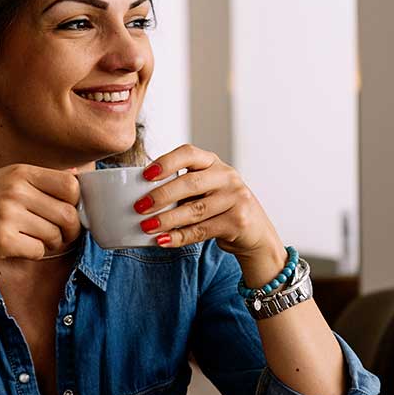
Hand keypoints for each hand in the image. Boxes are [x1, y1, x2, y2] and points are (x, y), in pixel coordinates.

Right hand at [0, 164, 81, 265]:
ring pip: (55, 235)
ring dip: (51, 243)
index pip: (71, 185)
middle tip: (60, 235)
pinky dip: (34, 253)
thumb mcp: (7, 180)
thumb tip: (78, 174)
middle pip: (68, 215)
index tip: (68, 212)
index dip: (76, 203)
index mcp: (21, 172)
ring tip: (32, 239)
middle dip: (70, 230)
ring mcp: (8, 215)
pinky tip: (18, 246)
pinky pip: (38, 251)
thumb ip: (41, 179)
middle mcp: (15, 190)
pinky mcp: (2, 240)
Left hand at [133, 145, 285, 277]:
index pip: (189, 154)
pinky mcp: (237, 222)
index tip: (145, 175)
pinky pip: (202, 230)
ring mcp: (235, 199)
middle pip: (190, 184)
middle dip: (161, 196)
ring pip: (194, 210)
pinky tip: (163, 240)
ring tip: (146, 227)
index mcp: (213, 163)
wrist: (254, 231)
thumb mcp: (206, 188)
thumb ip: (182, 187)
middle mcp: (227, 177)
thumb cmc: (219, 207)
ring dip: (166, 220)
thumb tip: (140, 195)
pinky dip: (179, 237)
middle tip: (139, 207)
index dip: (166, 162)